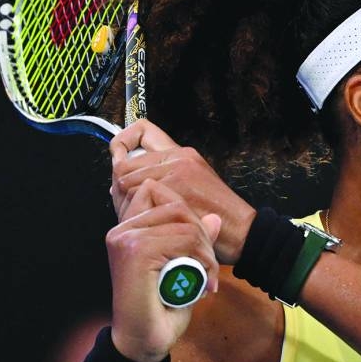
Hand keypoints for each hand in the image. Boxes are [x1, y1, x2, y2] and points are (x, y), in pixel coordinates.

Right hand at [106, 178, 221, 361]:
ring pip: (184, 222)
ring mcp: (126, 238)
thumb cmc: (161, 308)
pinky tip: (204, 283)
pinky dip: (203, 259)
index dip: (190, 217)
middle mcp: (121, 230)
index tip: (200, 250)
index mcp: (127, 229)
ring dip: (205, 249)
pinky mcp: (136, 251)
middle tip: (210, 267)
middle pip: (176, 205)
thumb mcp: (185, 267)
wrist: (145, 343)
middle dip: (201, 233)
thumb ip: (194, 240)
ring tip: (208, 276)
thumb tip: (213, 218)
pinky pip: (184, 239)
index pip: (160, 194)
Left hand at [108, 119, 255, 263]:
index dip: (122, 142)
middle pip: (124, 162)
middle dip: (118, 185)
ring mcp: (177, 171)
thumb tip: (121, 179)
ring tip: (136, 217)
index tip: (118, 158)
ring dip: (123, 201)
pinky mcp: (175, 188)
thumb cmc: (217, 216)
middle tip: (125, 205)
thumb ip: (161, 177)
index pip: (140, 130)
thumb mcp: (192, 187)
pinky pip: (135, 195)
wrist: (242, 231)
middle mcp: (179, 156)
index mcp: (182, 153)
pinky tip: (144, 223)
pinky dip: (132, 212)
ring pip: (125, 179)